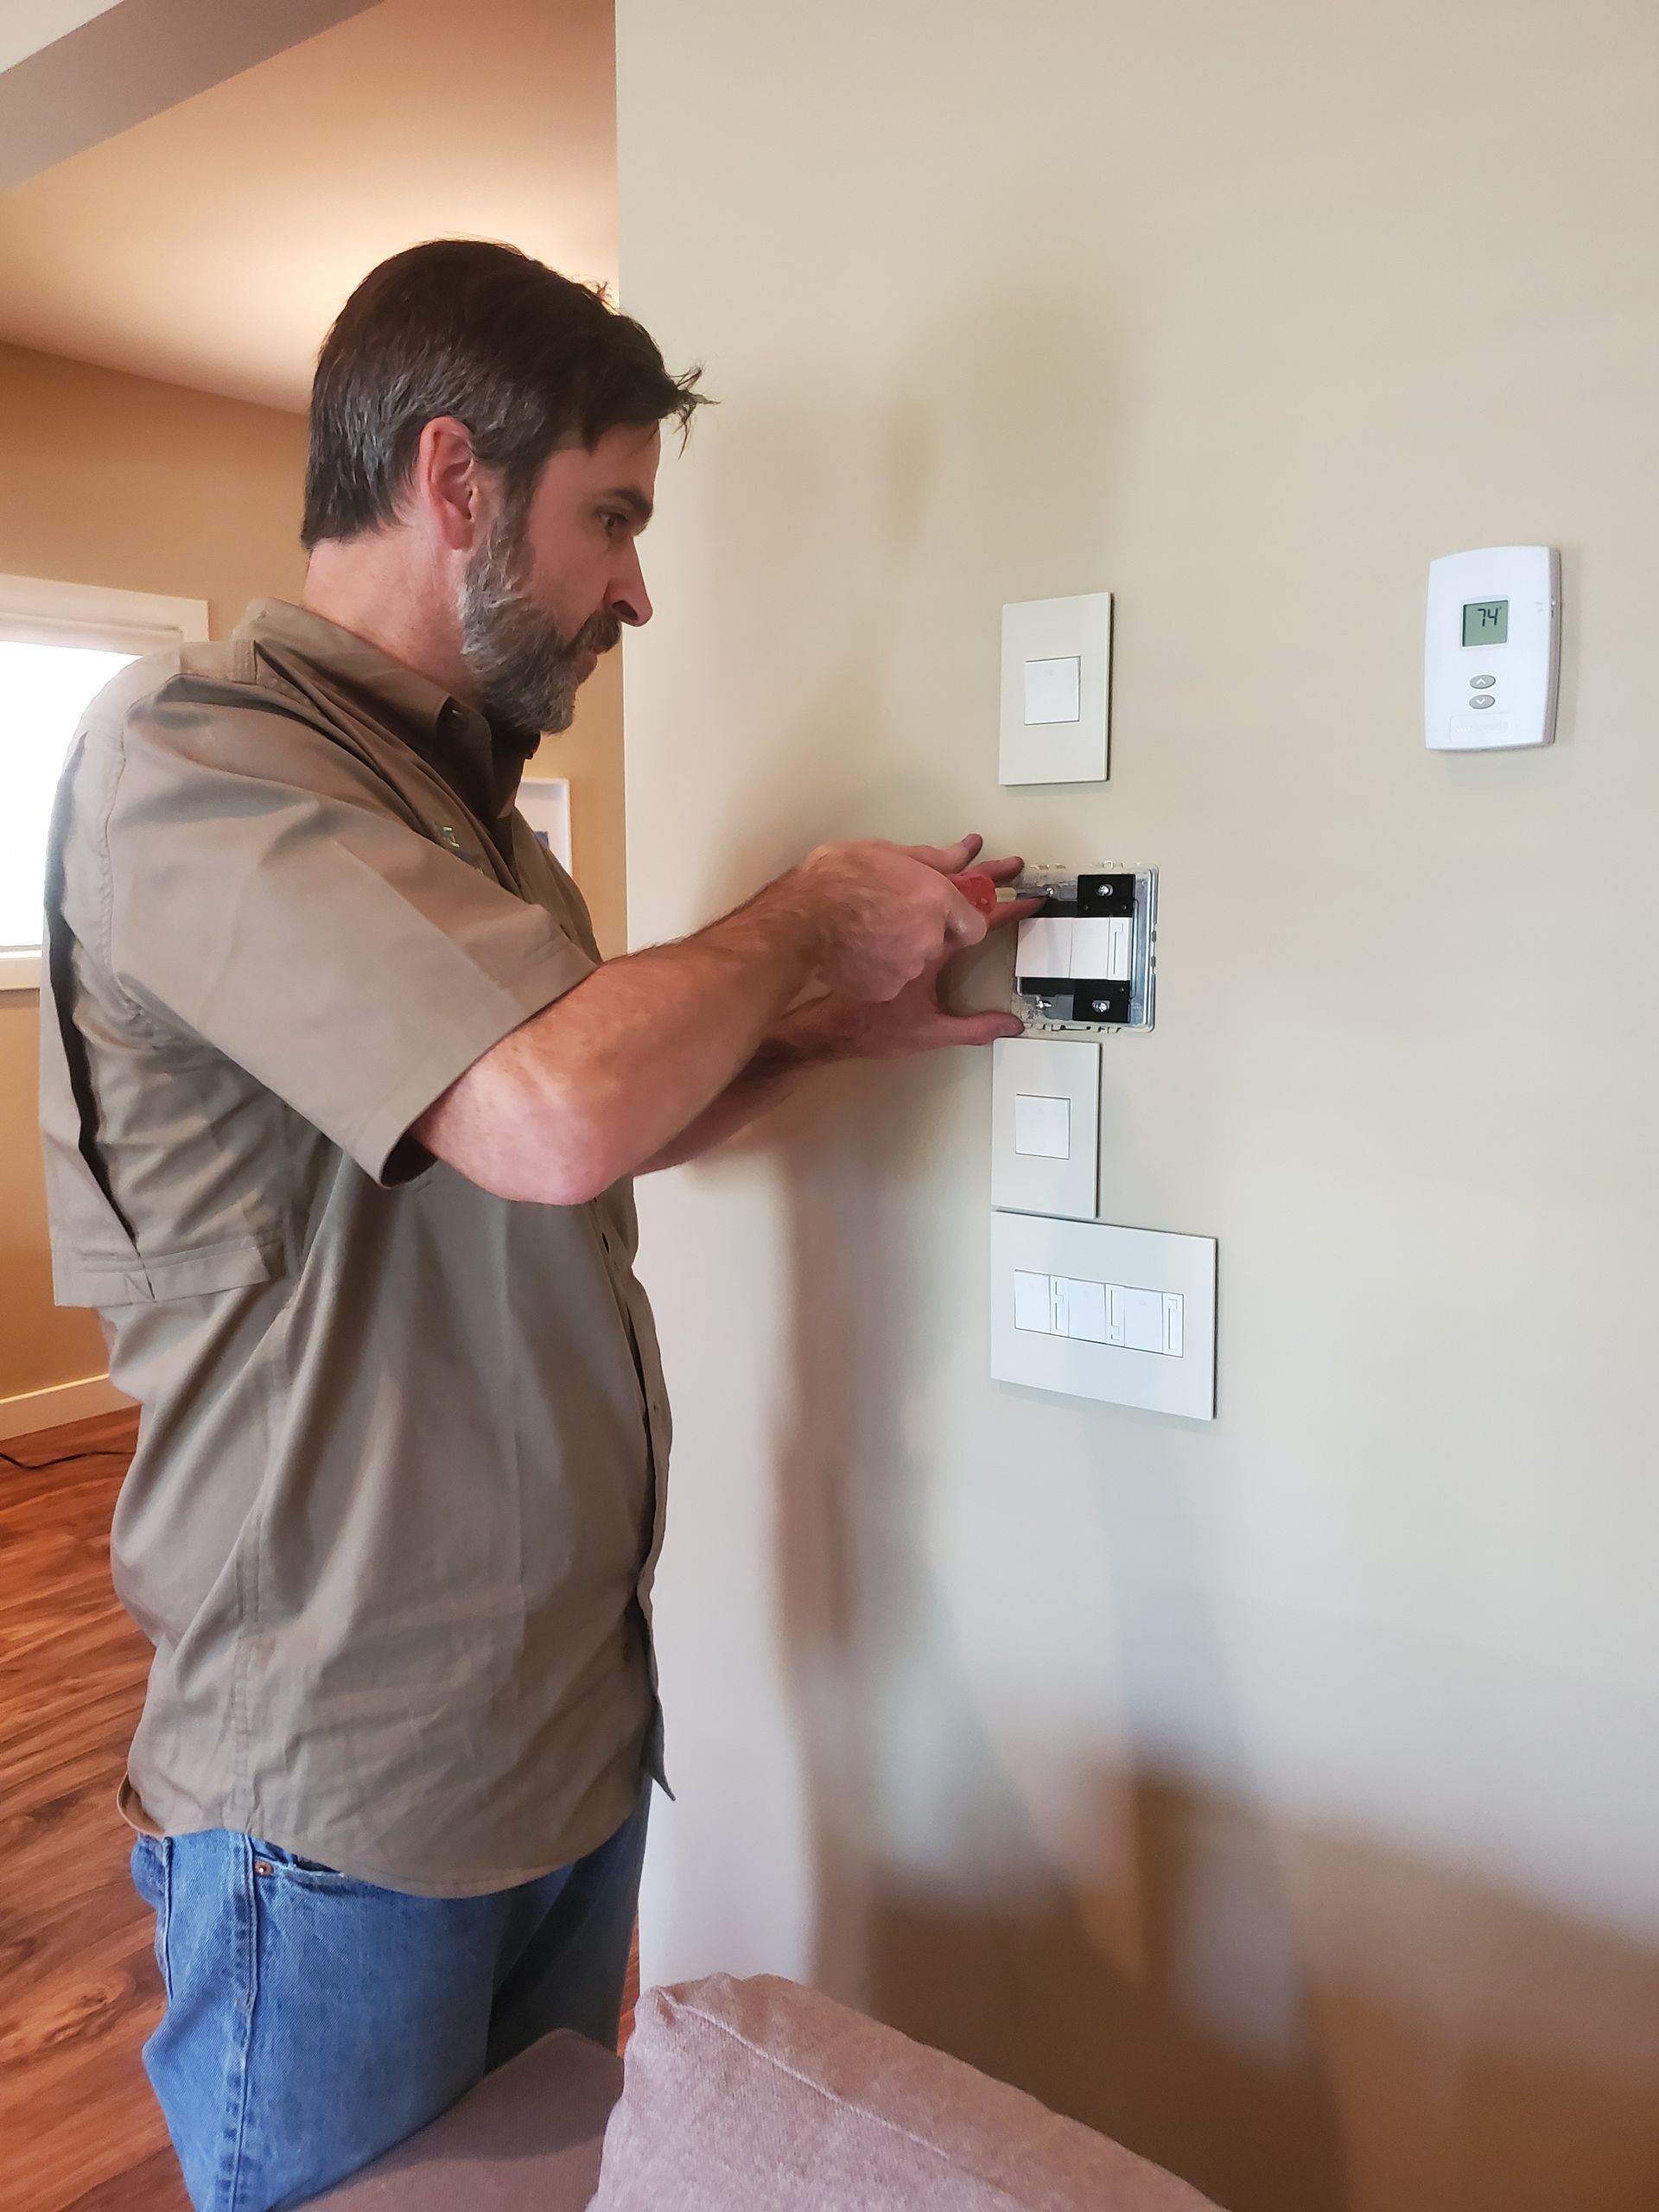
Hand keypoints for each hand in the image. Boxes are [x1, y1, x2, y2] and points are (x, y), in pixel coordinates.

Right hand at [789, 832, 991, 1001]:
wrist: (797, 922)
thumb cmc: (835, 879)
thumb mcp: (885, 852)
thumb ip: (932, 858)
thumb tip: (966, 852)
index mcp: (936, 898)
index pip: (974, 924)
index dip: (961, 921)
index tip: (947, 917)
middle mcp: (929, 936)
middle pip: (939, 941)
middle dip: (921, 930)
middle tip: (888, 914)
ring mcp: (908, 967)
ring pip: (912, 961)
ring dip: (897, 949)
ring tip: (864, 931)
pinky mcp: (886, 988)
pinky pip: (889, 978)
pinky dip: (877, 969)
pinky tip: (855, 951)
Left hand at [790, 847, 1045, 1059]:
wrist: (811, 994)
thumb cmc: (863, 1020)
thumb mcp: (925, 1030)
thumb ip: (970, 1028)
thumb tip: (1010, 1025)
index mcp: (935, 946)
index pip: (981, 922)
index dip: (1010, 910)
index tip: (1031, 900)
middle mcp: (913, 918)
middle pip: (960, 886)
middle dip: (988, 874)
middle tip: (1011, 862)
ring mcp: (886, 902)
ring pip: (927, 871)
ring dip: (951, 861)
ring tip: (969, 846)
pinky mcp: (859, 898)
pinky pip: (895, 871)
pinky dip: (913, 863)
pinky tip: (916, 859)